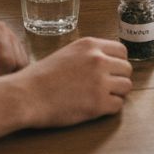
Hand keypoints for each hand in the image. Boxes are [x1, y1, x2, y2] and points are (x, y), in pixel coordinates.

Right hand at [13, 38, 132, 127]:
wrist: (26, 96)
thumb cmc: (41, 77)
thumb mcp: (67, 54)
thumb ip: (88, 55)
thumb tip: (108, 62)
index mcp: (90, 45)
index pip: (122, 51)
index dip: (118, 63)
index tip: (111, 71)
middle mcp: (98, 60)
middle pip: (127, 69)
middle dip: (118, 79)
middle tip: (105, 87)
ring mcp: (100, 82)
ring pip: (126, 87)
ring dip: (116, 94)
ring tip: (99, 97)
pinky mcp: (99, 103)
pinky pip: (118, 106)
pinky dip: (109, 108)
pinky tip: (95, 108)